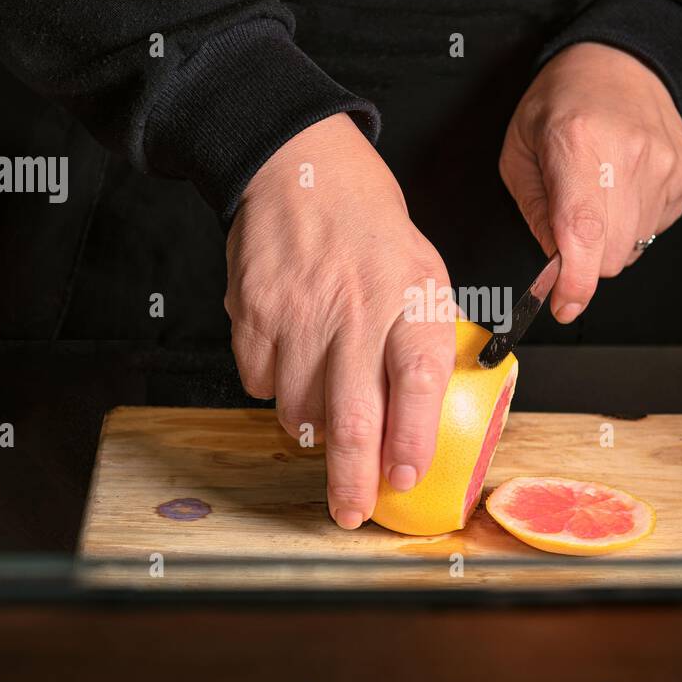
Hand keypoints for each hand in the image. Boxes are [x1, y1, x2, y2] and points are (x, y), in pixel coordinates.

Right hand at [227, 113, 454, 529]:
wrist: (303, 169)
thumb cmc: (372, 229)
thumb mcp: (427, 274)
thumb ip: (428, 341)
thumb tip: (423, 417)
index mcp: (411, 298)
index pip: (417, 382)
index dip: (410, 439)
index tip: (404, 476)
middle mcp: (357, 310)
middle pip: (353, 416)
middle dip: (352, 478)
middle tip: (351, 512)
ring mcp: (299, 313)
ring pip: (299, 409)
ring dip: (311, 428)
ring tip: (325, 403)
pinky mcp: (253, 313)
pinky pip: (260, 382)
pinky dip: (276, 387)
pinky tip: (293, 356)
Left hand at [499, 42, 681, 322]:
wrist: (622, 62)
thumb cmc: (562, 103)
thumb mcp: (520, 148)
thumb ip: (532, 211)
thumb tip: (554, 266)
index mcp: (577, 142)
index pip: (583, 230)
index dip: (575, 281)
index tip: (564, 306)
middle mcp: (630, 154)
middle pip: (610, 254)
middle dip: (584, 258)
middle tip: (568, 221)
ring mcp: (666, 167)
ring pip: (634, 249)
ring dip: (610, 239)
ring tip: (599, 191)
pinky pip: (655, 231)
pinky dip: (634, 223)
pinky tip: (624, 185)